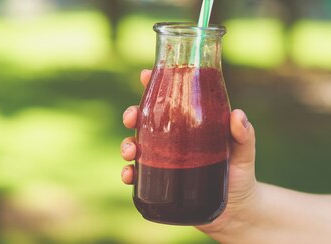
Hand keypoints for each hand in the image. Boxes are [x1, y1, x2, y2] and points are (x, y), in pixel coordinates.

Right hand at [120, 69, 259, 233]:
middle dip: (132, 115)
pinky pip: (137, 175)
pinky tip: (129, 174)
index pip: (168, 100)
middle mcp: (170, 140)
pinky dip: (128, 173)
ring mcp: (162, 161)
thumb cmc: (241, 175)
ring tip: (130, 151)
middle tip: (131, 118)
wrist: (236, 212)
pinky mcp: (159, 183)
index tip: (145, 75)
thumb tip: (237, 115)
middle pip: (144, 121)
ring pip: (135, 146)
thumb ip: (244, 134)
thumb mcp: (244, 152)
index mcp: (188, 125)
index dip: (154, 85)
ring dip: (126, 145)